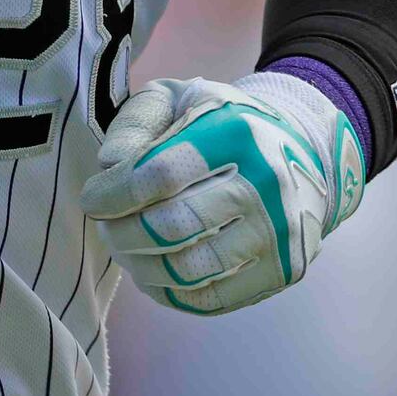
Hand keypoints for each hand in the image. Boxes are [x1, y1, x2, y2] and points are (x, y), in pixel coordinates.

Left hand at [80, 73, 363, 315]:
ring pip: (189, 269)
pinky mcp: (283, 269)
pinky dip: (171, 293)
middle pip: (171, 226)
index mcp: (237, 133)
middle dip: (122, 233)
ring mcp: (279, 232)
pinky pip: (213, 298)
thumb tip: (109, 166)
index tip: (92, 200)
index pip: (159, 174)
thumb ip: (137, 121)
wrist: (304, 147)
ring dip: (141, 266)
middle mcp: (266, 184)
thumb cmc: (225, 121)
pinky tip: (154, 274)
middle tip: (106, 229)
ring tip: (126, 250)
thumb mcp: (181, 97)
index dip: (114, 193)